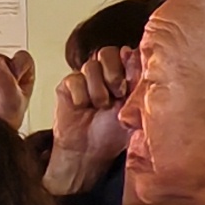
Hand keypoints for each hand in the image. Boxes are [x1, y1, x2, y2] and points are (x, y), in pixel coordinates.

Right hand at [49, 46, 136, 191]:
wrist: (88, 152)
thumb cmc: (112, 133)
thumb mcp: (134, 108)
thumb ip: (136, 82)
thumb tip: (136, 55)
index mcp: (124, 76)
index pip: (127, 54)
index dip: (129, 62)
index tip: (132, 80)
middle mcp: (104, 74)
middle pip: (107, 52)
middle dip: (114, 73)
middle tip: (118, 93)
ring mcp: (84, 79)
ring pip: (90, 65)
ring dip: (97, 89)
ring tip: (100, 106)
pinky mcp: (68, 86)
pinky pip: (73, 79)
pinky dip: (80, 95)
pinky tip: (83, 108)